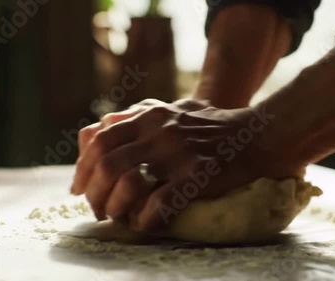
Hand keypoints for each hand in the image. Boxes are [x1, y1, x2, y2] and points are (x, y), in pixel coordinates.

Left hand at [71, 99, 301, 230]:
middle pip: (106, 162)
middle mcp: (159, 130)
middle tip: (96, 209)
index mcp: (151, 115)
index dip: (83, 166)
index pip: (100, 138)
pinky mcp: (197, 175)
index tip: (79, 186)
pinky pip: (159, 203)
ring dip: (115, 206)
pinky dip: (145, 219)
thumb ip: (142, 113)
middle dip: (92, 190)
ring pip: (127, 182)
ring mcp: (178, 153)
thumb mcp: (176, 108)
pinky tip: (145, 225)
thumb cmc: (215, 126)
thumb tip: (106, 123)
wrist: (255, 135)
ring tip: (117, 217)